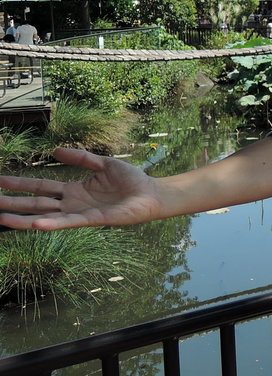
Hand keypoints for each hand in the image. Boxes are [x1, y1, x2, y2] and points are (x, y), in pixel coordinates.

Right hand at [0, 148, 165, 230]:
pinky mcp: (93, 219)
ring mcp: (81, 213)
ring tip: (2, 218)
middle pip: (36, 203)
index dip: (20, 184)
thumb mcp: (103, 163)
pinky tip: (36, 224)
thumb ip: (80, 157)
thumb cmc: (132, 180)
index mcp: (74, 191)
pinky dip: (52, 224)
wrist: (153, 193)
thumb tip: (54, 151)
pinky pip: (69, 222)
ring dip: (23, 218)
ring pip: (46, 217)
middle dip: (12, 203)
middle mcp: (73, 204)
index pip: (41, 187)